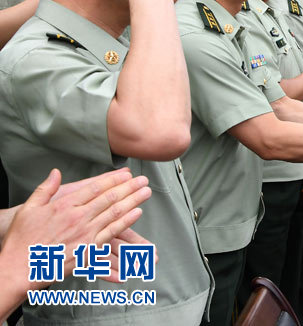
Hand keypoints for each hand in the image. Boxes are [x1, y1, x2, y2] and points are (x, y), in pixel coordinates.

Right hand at [0, 169, 150, 292]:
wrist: (18, 268)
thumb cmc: (21, 240)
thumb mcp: (29, 208)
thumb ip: (45, 188)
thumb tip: (56, 172)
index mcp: (64, 204)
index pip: (95, 188)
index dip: (113, 179)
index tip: (127, 174)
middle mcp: (77, 217)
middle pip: (109, 198)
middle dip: (129, 187)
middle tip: (144, 180)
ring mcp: (84, 233)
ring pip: (114, 213)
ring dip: (133, 201)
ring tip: (146, 192)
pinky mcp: (88, 249)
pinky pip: (112, 233)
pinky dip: (126, 222)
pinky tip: (137, 213)